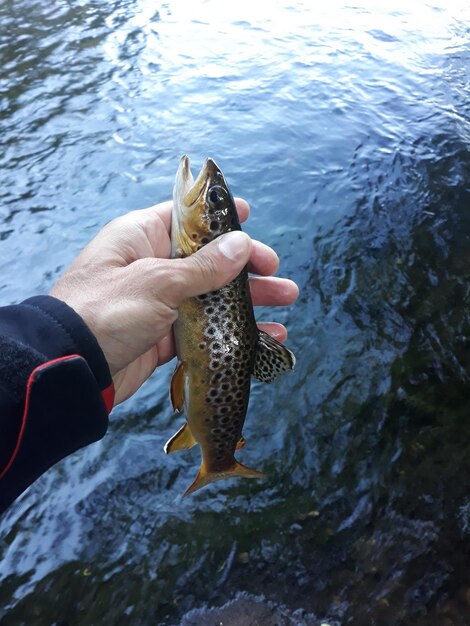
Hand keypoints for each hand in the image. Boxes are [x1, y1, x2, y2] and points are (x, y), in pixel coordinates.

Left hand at [50, 199, 298, 404]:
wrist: (72, 370)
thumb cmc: (106, 311)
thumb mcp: (157, 282)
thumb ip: (203, 267)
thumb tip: (241, 245)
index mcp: (141, 238)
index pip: (186, 219)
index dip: (218, 218)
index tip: (249, 215)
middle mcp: (152, 266)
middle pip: (208, 259)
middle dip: (246, 266)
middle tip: (277, 273)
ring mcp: (159, 302)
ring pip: (211, 296)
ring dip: (247, 300)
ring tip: (286, 303)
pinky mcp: (164, 335)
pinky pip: (206, 329)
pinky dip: (231, 332)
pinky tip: (263, 337)